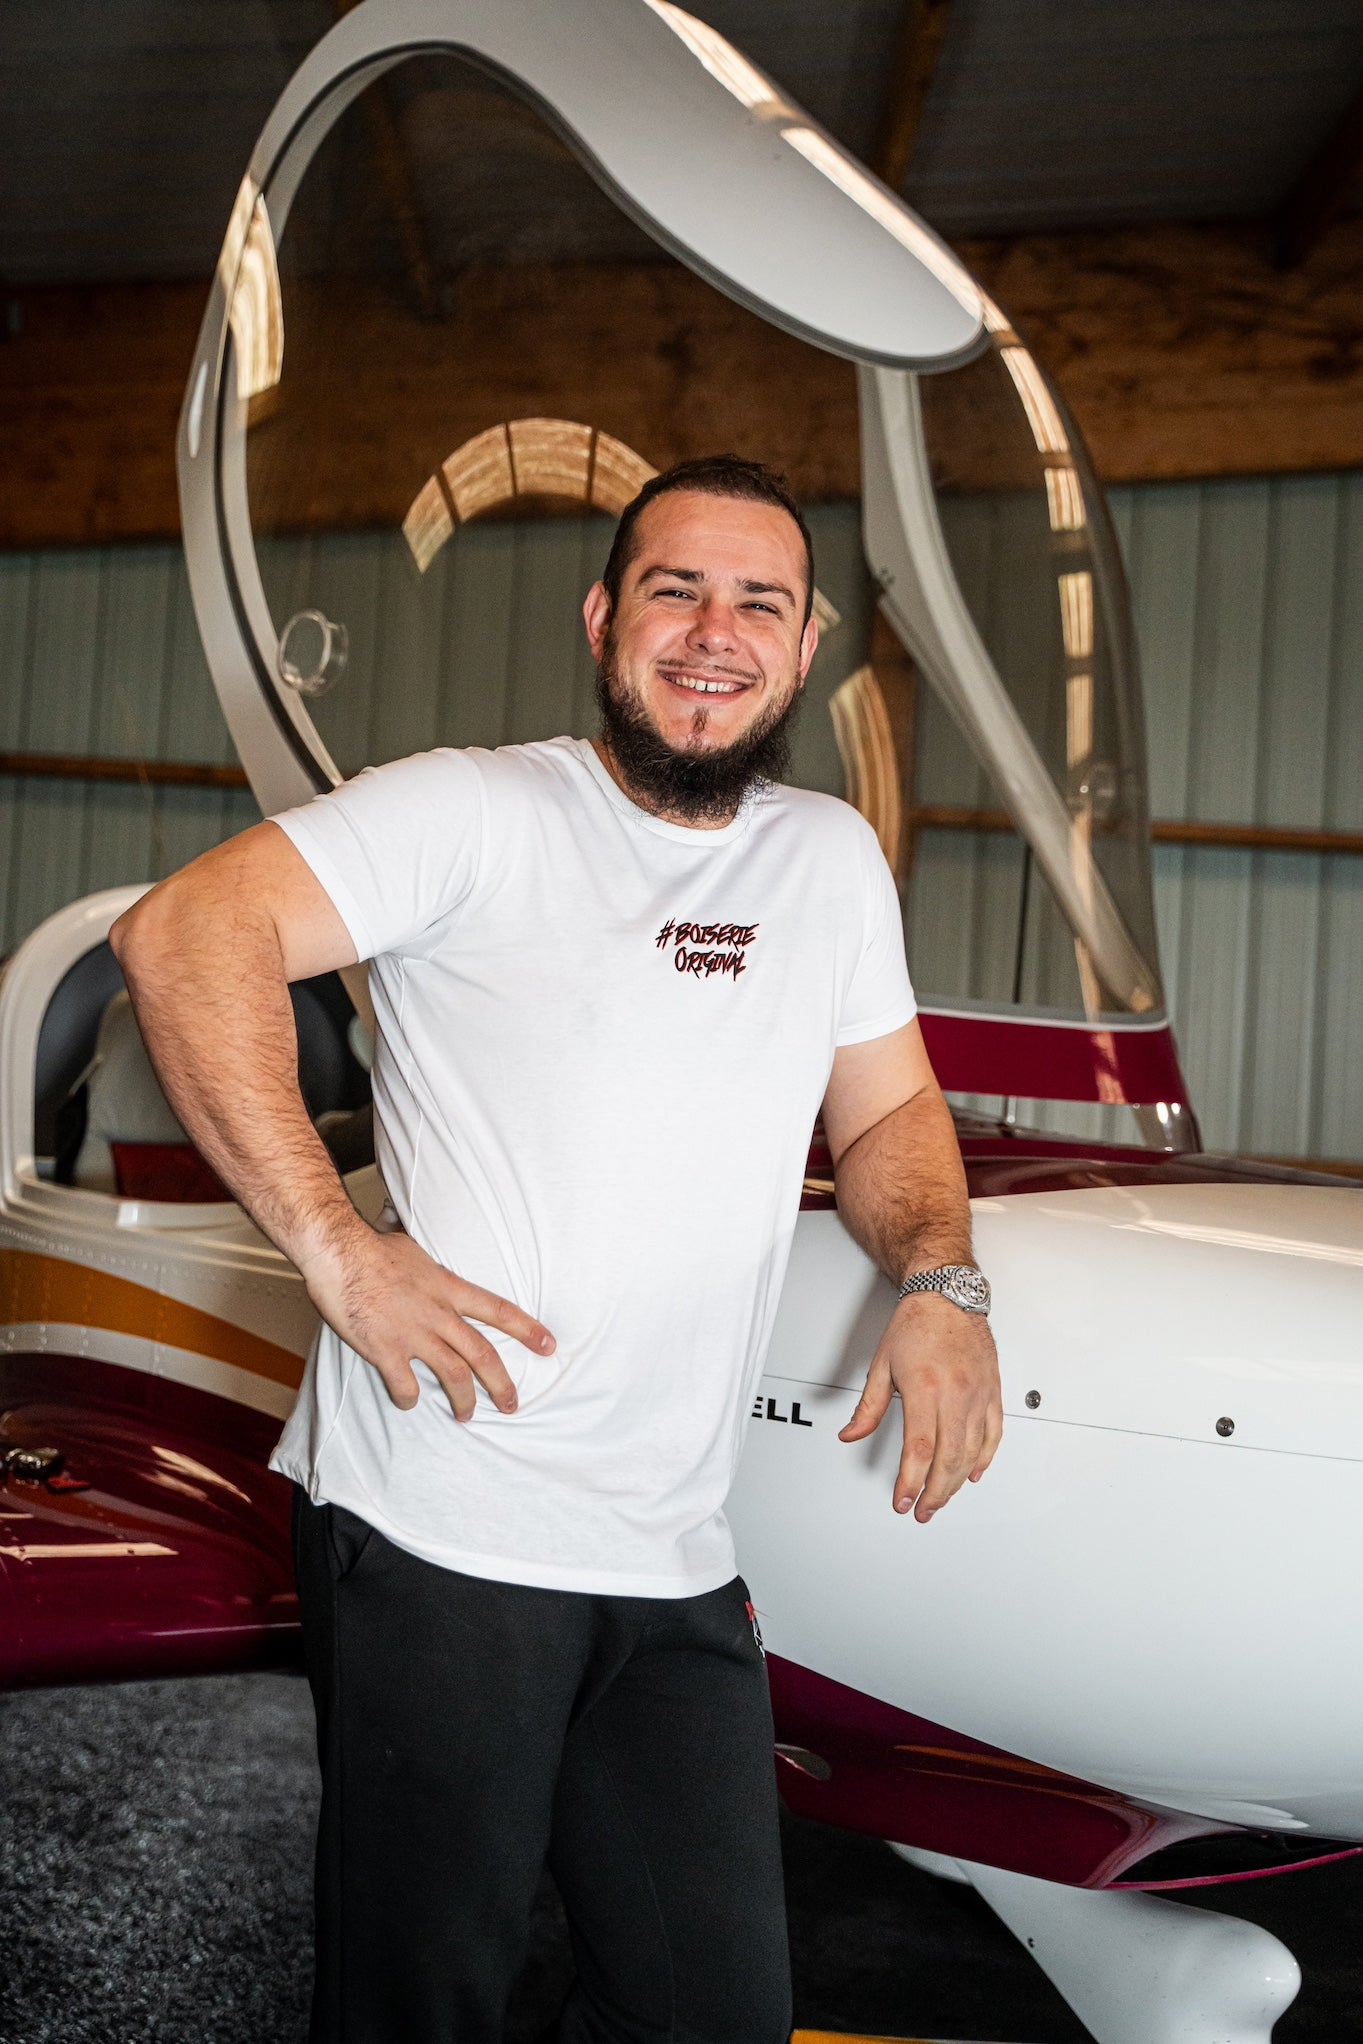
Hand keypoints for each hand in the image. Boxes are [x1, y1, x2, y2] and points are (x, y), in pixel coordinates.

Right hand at [302, 1224, 554, 1420]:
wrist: (339, 1252)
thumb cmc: (371, 1246)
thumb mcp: (414, 1251)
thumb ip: (428, 1269)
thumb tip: (426, 1265)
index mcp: (448, 1288)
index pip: (498, 1310)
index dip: (527, 1330)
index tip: (549, 1346)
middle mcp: (438, 1314)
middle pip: (483, 1355)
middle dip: (502, 1385)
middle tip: (512, 1405)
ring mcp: (413, 1334)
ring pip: (453, 1376)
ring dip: (464, 1401)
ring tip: (466, 1415)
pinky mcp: (385, 1351)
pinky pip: (405, 1386)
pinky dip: (409, 1400)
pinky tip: (408, 1403)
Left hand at [838, 1294, 1001, 1521]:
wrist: (947, 1296)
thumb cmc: (916, 1325)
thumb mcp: (882, 1364)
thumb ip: (868, 1407)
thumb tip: (851, 1435)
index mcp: (925, 1388)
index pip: (919, 1449)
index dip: (910, 1482)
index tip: (902, 1500)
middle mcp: (955, 1393)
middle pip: (948, 1458)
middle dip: (934, 1492)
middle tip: (921, 1509)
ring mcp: (978, 1394)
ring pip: (971, 1452)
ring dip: (955, 1482)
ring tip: (940, 1498)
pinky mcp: (993, 1392)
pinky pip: (993, 1434)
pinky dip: (984, 1459)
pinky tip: (972, 1473)